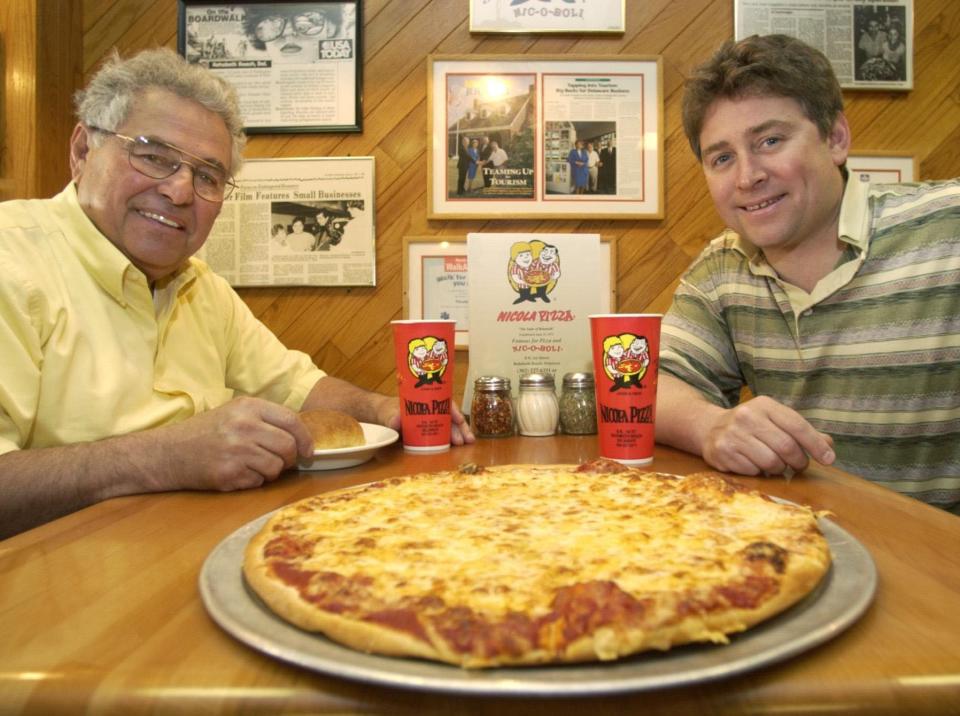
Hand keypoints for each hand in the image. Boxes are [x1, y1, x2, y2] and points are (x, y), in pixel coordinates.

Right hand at [157, 397, 313, 491]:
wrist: (166, 453)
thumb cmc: (205, 433)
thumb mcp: (234, 413)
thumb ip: (265, 420)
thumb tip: (301, 438)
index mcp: (248, 406)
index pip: (292, 421)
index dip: (305, 438)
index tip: (308, 451)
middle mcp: (244, 425)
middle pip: (288, 446)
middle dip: (289, 458)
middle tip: (280, 462)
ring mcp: (236, 450)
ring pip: (276, 467)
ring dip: (270, 471)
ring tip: (252, 465)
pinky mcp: (228, 473)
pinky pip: (258, 481)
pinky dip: (253, 481)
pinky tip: (236, 473)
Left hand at [383, 400, 474, 446]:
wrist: (381, 416)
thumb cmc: (386, 411)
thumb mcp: (387, 413)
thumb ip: (391, 418)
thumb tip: (396, 421)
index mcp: (424, 400)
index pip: (443, 402)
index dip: (453, 410)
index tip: (459, 419)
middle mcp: (431, 409)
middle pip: (450, 416)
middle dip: (460, 427)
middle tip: (466, 440)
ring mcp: (431, 420)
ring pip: (450, 425)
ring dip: (460, 433)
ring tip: (467, 444)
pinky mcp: (429, 430)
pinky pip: (444, 433)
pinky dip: (452, 438)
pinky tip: (460, 446)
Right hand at [700, 396, 834, 475]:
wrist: (709, 428)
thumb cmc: (751, 426)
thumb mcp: (775, 421)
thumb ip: (801, 432)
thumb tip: (829, 446)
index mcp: (764, 405)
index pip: (797, 425)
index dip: (816, 444)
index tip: (829, 459)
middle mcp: (746, 416)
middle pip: (786, 447)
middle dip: (798, 461)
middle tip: (799, 465)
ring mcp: (732, 435)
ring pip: (771, 462)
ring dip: (779, 469)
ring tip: (775, 465)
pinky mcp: (722, 452)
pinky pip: (753, 471)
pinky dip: (759, 472)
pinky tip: (754, 464)